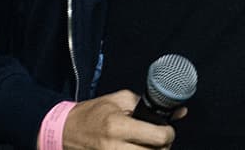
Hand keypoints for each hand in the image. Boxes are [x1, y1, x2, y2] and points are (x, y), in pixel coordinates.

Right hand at [57, 91, 179, 148]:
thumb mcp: (119, 100)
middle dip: (164, 147)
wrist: (65, 131)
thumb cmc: (93, 113)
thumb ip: (148, 104)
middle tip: (161, 140)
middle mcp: (114, 147)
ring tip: (150, 146)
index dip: (169, 133)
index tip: (168, 130)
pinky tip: (139, 149)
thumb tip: (179, 112)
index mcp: (118, 126)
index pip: (158, 137)